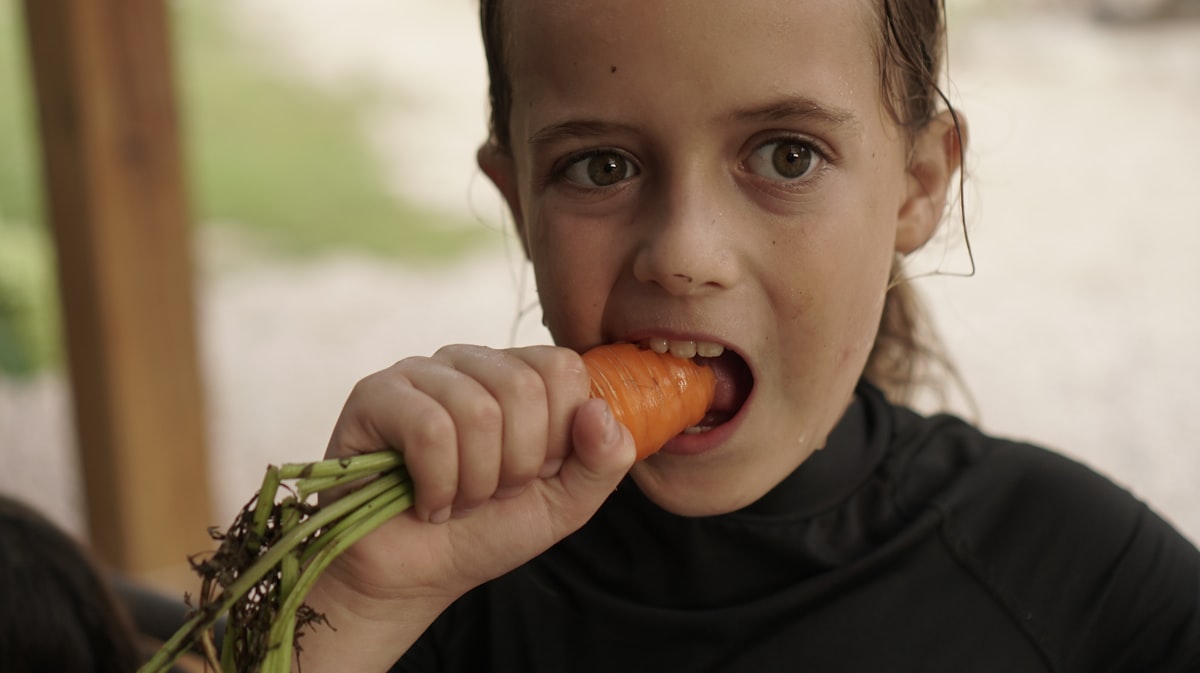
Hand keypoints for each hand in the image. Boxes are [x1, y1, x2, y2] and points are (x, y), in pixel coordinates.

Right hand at [297, 345, 635, 669]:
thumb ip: (604, 461)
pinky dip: (437, 484)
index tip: (533, 475)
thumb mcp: (565, 502)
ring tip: (458, 499)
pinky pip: (428, 428)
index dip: (557, 436)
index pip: (562, 368)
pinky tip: (426, 503)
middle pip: (522, 387)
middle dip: (517, 464)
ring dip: (475, 481)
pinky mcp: (375, 395)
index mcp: (517, 375)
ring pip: (476, 411)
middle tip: (491, 493)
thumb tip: (599, 411)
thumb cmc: (485, 531)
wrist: (414, 577)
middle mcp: (470, 362)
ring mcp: (419, 372)